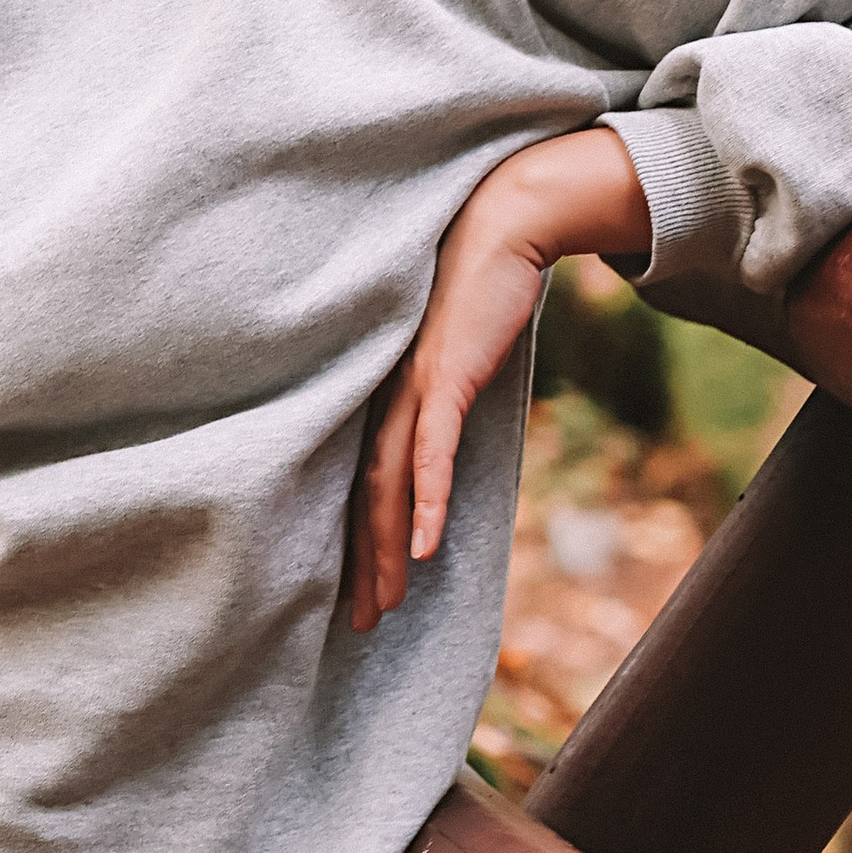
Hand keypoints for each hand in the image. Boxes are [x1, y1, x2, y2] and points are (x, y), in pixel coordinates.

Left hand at [346, 128, 652, 632]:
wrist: (499, 229)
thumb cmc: (476, 289)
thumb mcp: (453, 353)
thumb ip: (440, 393)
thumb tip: (440, 431)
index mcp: (383, 394)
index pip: (358, 479)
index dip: (352, 539)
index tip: (354, 591)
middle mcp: (385, 396)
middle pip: (362, 494)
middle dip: (360, 564)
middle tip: (358, 624)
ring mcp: (411, 387)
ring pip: (388, 484)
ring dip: (384, 549)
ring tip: (383, 604)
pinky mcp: (444, 376)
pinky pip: (430, 451)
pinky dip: (425, 501)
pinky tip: (423, 547)